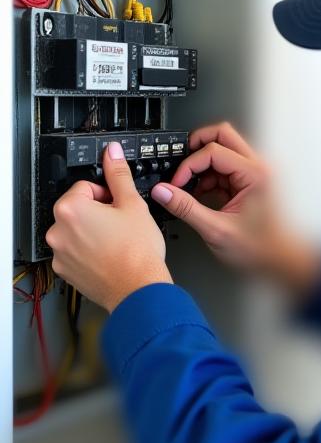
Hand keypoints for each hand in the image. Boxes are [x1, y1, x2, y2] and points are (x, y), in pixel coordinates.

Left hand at [46, 142, 172, 312]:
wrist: (139, 289)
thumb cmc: (137, 251)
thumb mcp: (133, 204)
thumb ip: (118, 175)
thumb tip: (112, 153)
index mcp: (71, 208)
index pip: (86, 186)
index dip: (107, 194)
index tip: (120, 206)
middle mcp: (58, 231)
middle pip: (79, 209)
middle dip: (99, 213)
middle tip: (122, 225)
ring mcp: (60, 253)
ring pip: (78, 231)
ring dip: (94, 232)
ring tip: (118, 243)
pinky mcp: (65, 271)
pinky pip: (76, 252)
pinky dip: (90, 252)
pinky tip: (111, 256)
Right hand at [150, 122, 320, 293]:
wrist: (281, 260)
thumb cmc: (261, 249)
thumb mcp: (216, 230)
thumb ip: (186, 208)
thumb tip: (163, 191)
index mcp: (256, 174)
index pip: (213, 150)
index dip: (189, 164)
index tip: (176, 183)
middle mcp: (259, 167)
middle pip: (223, 135)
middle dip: (197, 146)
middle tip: (181, 165)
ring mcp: (257, 172)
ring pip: (224, 149)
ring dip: (204, 165)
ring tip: (192, 189)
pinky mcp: (251, 181)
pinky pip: (226, 166)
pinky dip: (210, 176)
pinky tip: (202, 194)